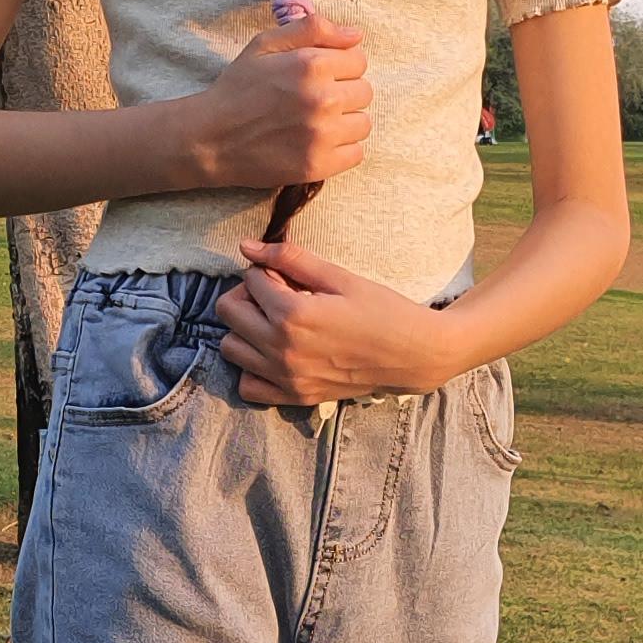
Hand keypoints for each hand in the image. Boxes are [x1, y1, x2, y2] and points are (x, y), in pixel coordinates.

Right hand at [181, 2, 371, 197]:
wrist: (209, 139)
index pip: (359, 60)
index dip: (340, 65)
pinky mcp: (318, 165)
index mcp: (311, 65)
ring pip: (363, 123)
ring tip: (316, 122)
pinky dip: (341, 149)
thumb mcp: (265, 45)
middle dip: (344, 92)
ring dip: (345, 122)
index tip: (320, 75)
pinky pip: (356, 153)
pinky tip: (317, 143)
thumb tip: (356, 34)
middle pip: (365, 92)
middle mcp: (322, 99)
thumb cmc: (237, 88)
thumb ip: (312, 30)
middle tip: (314, 99)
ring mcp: (322, 135)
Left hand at [217, 244, 459, 405]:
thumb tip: (247, 246)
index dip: (266, 269)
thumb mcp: (339, 277)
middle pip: (229, 312)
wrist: (413, 354)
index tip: (288, 274)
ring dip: (245, 330)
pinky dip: (253, 368)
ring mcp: (287, 377)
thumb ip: (291, 259)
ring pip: (231, 348)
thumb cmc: (381, 309)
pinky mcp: (295, 396)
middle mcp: (282, 350)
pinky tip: (274, 353)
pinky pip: (247, 386)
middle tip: (277, 294)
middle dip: (248, 296)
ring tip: (274, 322)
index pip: (250, 280)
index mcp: (292, 315)